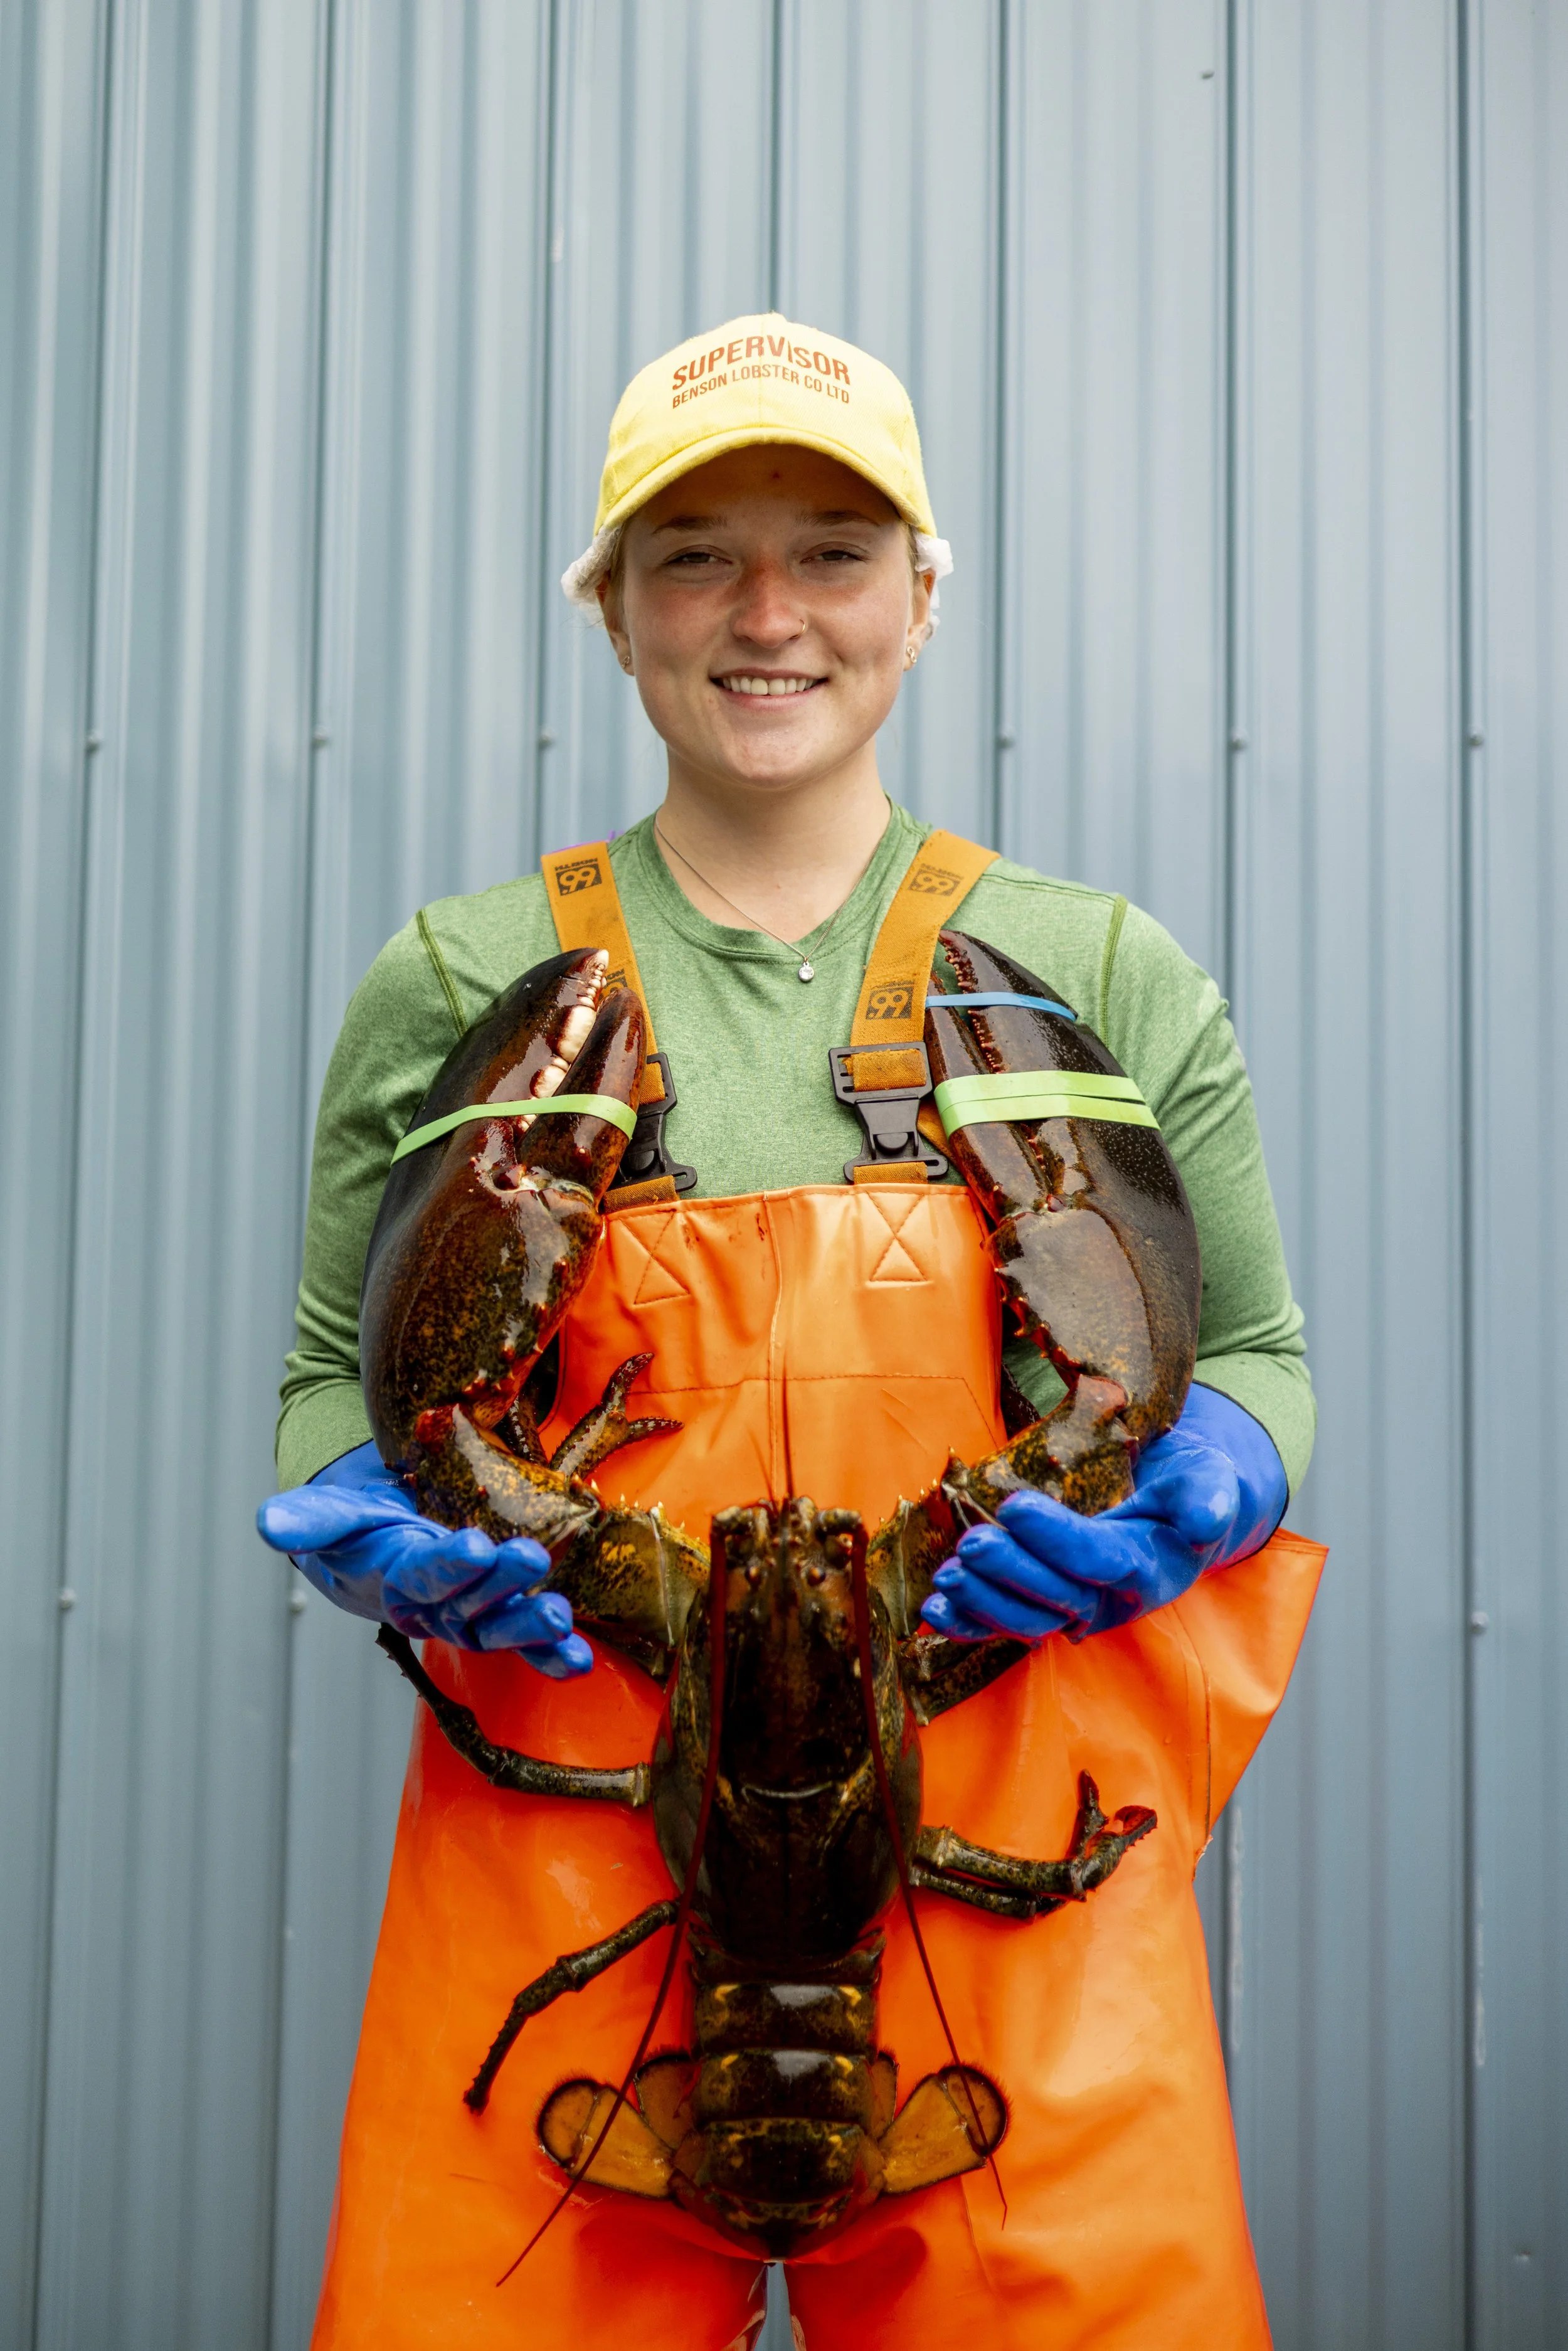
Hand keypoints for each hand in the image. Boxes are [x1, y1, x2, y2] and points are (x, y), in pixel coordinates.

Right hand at [257, 1441, 592, 1676]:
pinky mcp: (499, 1617)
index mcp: (395, 1577)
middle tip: (531, 1561)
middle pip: (468, 1604)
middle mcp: (434, 1607)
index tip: (474, 1546)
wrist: (380, 1544)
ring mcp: (469, 1617)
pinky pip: (526, 1645)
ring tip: (560, 1616)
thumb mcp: (334, 1513)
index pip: (422, 1574)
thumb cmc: (361, 1525)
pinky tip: (579, 1660)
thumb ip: (308, 1519)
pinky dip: (552, 1656)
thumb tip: (267, 1523)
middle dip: (502, 1587)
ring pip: (499, 1629)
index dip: (447, 1565)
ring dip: (531, 1628)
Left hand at [920, 1384, 1287, 1644]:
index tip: (1015, 1506)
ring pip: (1029, 1620)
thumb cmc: (1187, 1487)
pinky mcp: (1046, 1609)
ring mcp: (1076, 1610)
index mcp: (1151, 1569)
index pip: (1101, 1560)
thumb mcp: (1207, 1480)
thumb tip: (1205, 1520)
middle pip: (1059, 1598)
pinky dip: (969, 1624)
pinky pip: (1005, 1625)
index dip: (1058, 1539)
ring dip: (984, 1603)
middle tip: (972, 1543)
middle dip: (1011, 1573)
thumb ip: (1207, 1497)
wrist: (1172, 1509)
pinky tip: (934, 1611)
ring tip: (948, 1576)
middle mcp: (1112, 1600)